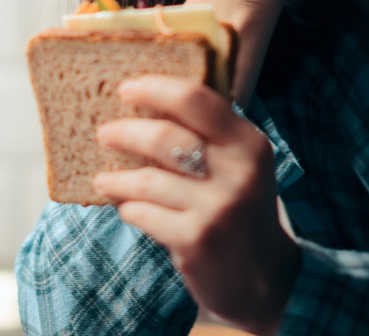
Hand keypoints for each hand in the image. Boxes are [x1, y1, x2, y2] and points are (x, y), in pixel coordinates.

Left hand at [93, 75, 300, 334]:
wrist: (265, 280)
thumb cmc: (242, 212)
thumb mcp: (242, 167)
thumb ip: (210, 134)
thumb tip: (149, 101)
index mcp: (249, 144)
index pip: (196, 99)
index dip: (154, 88)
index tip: (126, 87)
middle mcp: (238, 172)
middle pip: (164, 137)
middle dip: (125, 133)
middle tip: (104, 133)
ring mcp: (216, 208)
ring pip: (146, 180)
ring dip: (116, 179)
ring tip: (103, 180)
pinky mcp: (195, 240)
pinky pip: (143, 214)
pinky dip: (129, 209)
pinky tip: (126, 208)